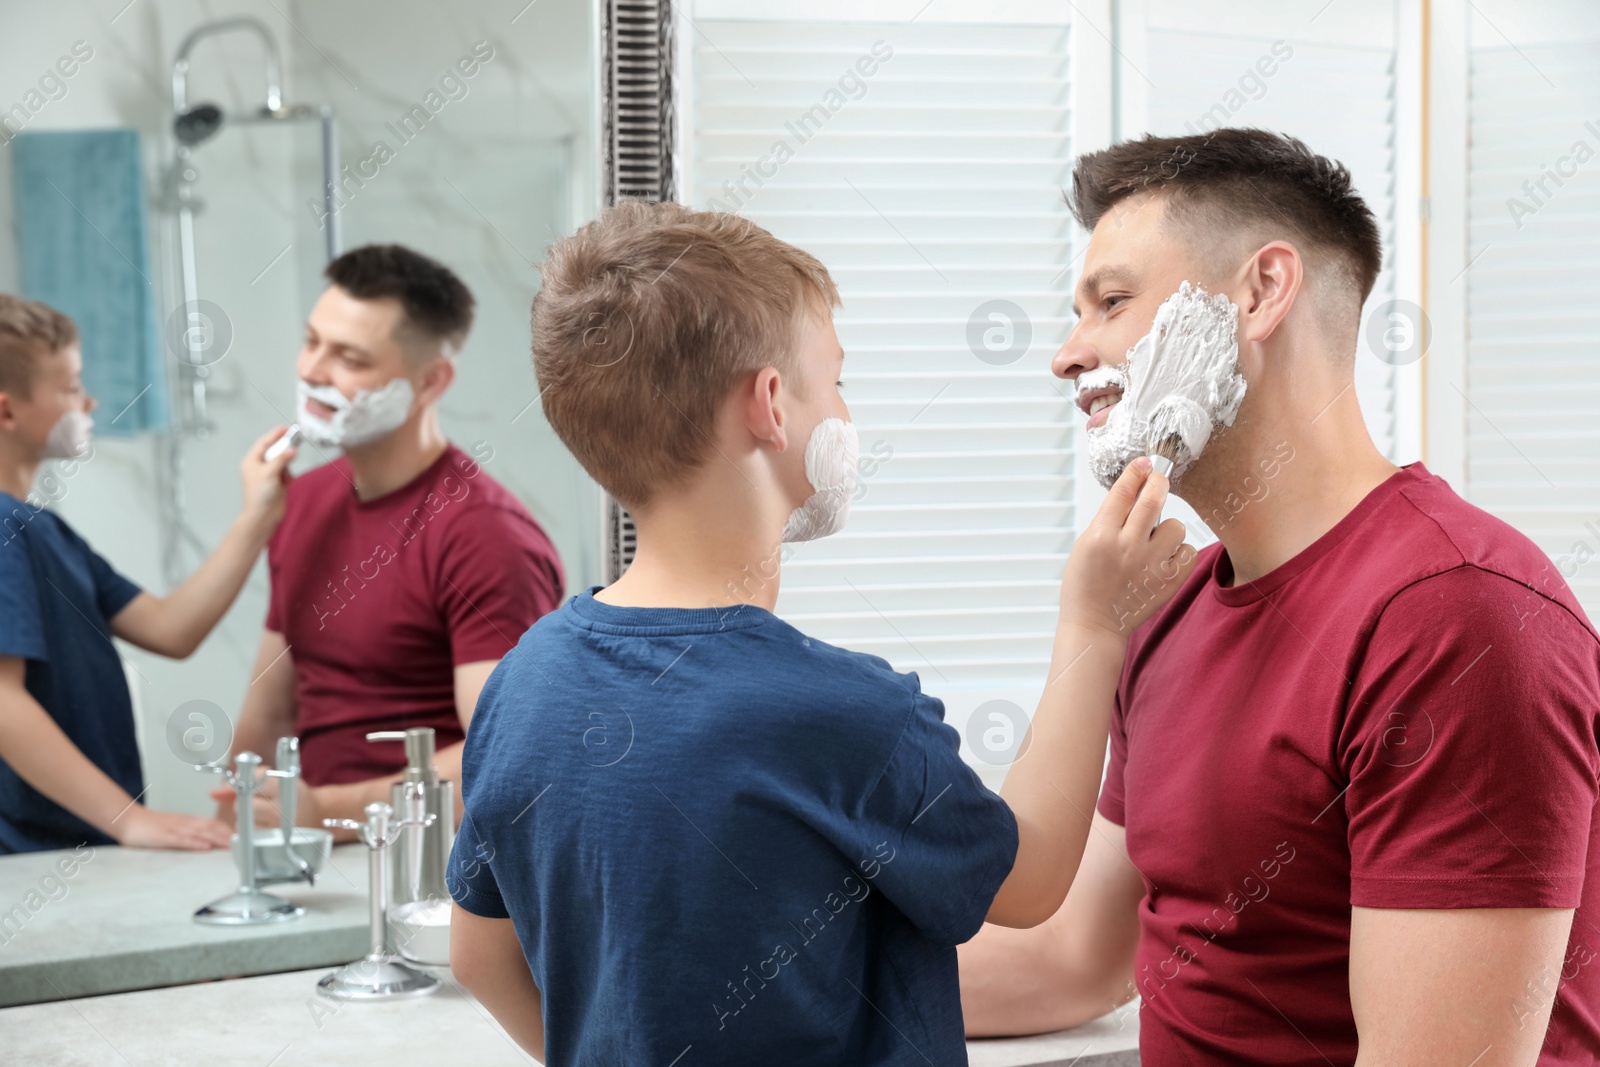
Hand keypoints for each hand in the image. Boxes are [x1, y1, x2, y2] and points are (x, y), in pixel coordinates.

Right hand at [114, 806, 232, 849]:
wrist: (127, 819)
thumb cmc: (151, 826)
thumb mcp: (175, 827)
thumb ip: (192, 832)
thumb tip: (211, 842)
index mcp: (188, 821)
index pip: (213, 823)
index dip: (229, 830)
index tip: (243, 837)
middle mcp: (184, 823)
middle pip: (211, 827)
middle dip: (228, 835)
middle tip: (244, 843)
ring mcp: (174, 829)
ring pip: (200, 832)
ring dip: (217, 839)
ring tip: (232, 845)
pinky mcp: (162, 837)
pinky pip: (181, 840)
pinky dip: (194, 843)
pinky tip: (205, 847)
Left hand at [211, 774, 329, 833]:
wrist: (317, 816)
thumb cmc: (291, 795)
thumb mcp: (276, 780)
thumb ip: (245, 782)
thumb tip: (214, 793)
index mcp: (285, 785)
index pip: (255, 778)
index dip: (244, 780)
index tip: (245, 782)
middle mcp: (282, 806)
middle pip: (242, 804)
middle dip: (242, 802)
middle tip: (257, 801)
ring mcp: (278, 827)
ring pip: (243, 822)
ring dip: (247, 818)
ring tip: (264, 815)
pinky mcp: (273, 842)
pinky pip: (249, 836)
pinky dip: (251, 831)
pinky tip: (265, 826)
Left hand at [240, 426, 295, 530]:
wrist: (264, 516)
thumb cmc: (259, 496)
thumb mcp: (269, 473)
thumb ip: (281, 459)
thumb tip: (292, 450)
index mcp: (252, 461)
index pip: (264, 443)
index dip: (274, 435)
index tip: (285, 428)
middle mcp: (260, 466)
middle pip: (274, 451)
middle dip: (283, 450)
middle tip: (294, 444)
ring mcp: (269, 474)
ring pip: (283, 461)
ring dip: (287, 465)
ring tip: (284, 474)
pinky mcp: (278, 482)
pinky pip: (287, 472)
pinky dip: (289, 475)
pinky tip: (286, 482)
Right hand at [1058, 456, 1197, 638]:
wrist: (1094, 623)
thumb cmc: (1086, 583)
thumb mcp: (1085, 545)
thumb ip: (1108, 520)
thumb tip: (1133, 491)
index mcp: (1101, 536)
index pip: (1123, 492)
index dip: (1136, 471)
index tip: (1144, 462)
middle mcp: (1127, 548)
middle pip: (1153, 500)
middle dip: (1158, 483)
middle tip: (1159, 480)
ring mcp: (1151, 565)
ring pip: (1175, 526)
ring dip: (1168, 528)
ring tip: (1155, 541)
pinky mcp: (1169, 581)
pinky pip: (1188, 551)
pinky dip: (1179, 552)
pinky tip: (1163, 559)